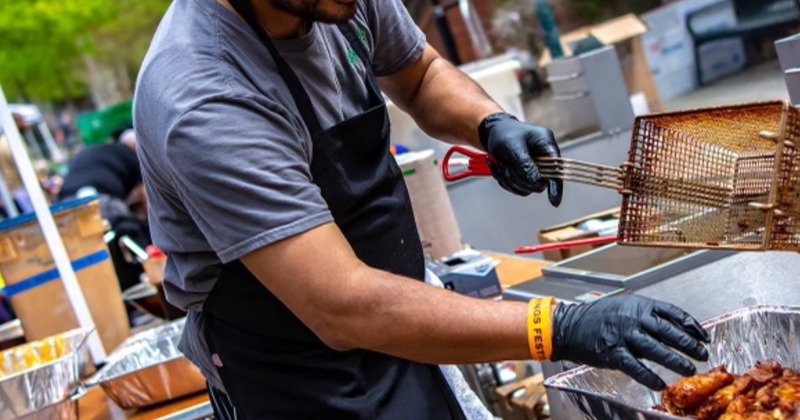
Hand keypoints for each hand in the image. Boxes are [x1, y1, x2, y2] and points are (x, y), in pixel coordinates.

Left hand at [478, 113, 561, 205]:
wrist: (492, 132)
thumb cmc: (505, 134)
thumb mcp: (513, 146)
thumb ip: (525, 164)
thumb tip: (534, 181)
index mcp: (546, 146)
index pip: (557, 169)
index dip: (556, 186)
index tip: (554, 202)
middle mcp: (544, 160)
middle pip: (539, 184)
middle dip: (519, 179)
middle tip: (505, 165)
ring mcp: (534, 170)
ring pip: (525, 188)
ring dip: (509, 179)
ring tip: (501, 164)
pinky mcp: (524, 176)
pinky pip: (516, 188)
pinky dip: (503, 179)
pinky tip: (498, 167)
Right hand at [551, 295, 709, 389]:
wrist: (568, 326)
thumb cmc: (597, 317)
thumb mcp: (624, 308)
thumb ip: (646, 317)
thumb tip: (673, 332)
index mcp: (638, 305)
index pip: (673, 313)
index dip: (691, 326)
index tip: (703, 336)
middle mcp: (633, 318)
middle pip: (669, 331)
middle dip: (688, 344)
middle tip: (701, 354)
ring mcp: (623, 335)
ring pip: (656, 349)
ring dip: (675, 360)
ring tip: (688, 368)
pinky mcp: (613, 352)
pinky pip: (636, 367)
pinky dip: (649, 376)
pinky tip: (660, 383)